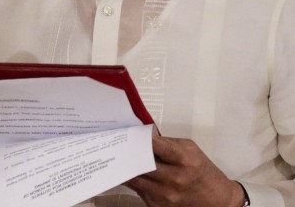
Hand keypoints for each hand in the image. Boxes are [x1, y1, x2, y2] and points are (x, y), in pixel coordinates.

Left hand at [125, 136, 245, 206]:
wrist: (217, 200)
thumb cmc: (202, 171)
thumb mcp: (190, 150)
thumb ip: (167, 142)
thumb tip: (145, 135)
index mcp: (186, 161)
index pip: (160, 148)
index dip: (144, 140)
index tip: (131, 133)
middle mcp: (176, 179)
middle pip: (142, 165)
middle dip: (127, 154)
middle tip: (115, 145)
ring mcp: (167, 195)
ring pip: (135, 180)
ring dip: (124, 169)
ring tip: (115, 158)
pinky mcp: (159, 205)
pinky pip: (138, 191)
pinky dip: (132, 181)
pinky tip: (127, 172)